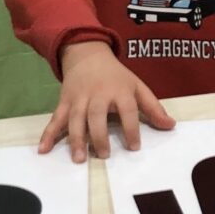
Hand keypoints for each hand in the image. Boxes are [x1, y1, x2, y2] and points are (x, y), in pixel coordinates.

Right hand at [40, 40, 174, 162]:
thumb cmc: (116, 76)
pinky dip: (48, 134)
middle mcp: (98, 94)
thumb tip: (171, 126)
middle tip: (103, 155)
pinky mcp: (64, 102)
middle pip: (97, 115)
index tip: (134, 147)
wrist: (87, 54)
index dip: (132, 128)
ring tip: (78, 158)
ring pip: (75, 119)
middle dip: (99, 135)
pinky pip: (55, 119)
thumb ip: (153, 107)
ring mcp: (78, 99)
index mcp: (119, 90)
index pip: (127, 110)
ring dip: (75, 139)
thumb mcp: (137, 86)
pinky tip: (43, 149)